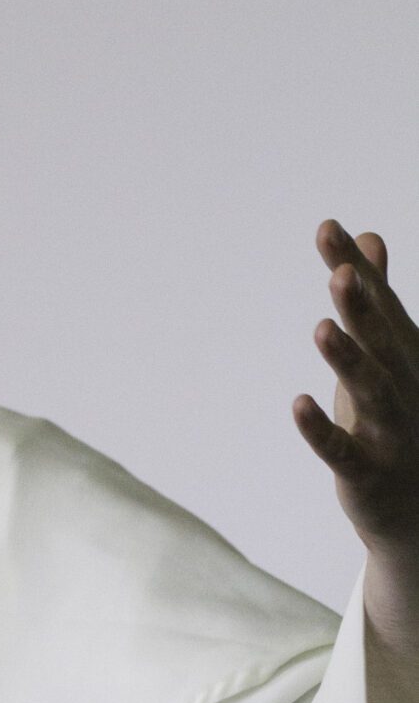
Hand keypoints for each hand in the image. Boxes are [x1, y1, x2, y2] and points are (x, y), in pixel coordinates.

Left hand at [293, 220, 418, 653]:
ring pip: (371, 392)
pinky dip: (321, 431)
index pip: (378, 303)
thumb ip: (375, 297)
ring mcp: (389, 431)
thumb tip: (366, 238)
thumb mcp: (388, 353)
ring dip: (348, 360)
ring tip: (322, 328)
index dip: (354, 268)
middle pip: (380, 341)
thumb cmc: (398, 417)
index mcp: (404, 354)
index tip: (327, 228)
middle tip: (341, 272)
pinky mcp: (366, 474)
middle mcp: (403, 385)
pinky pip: (342, 451)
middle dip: (363, 306)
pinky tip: (298, 404)